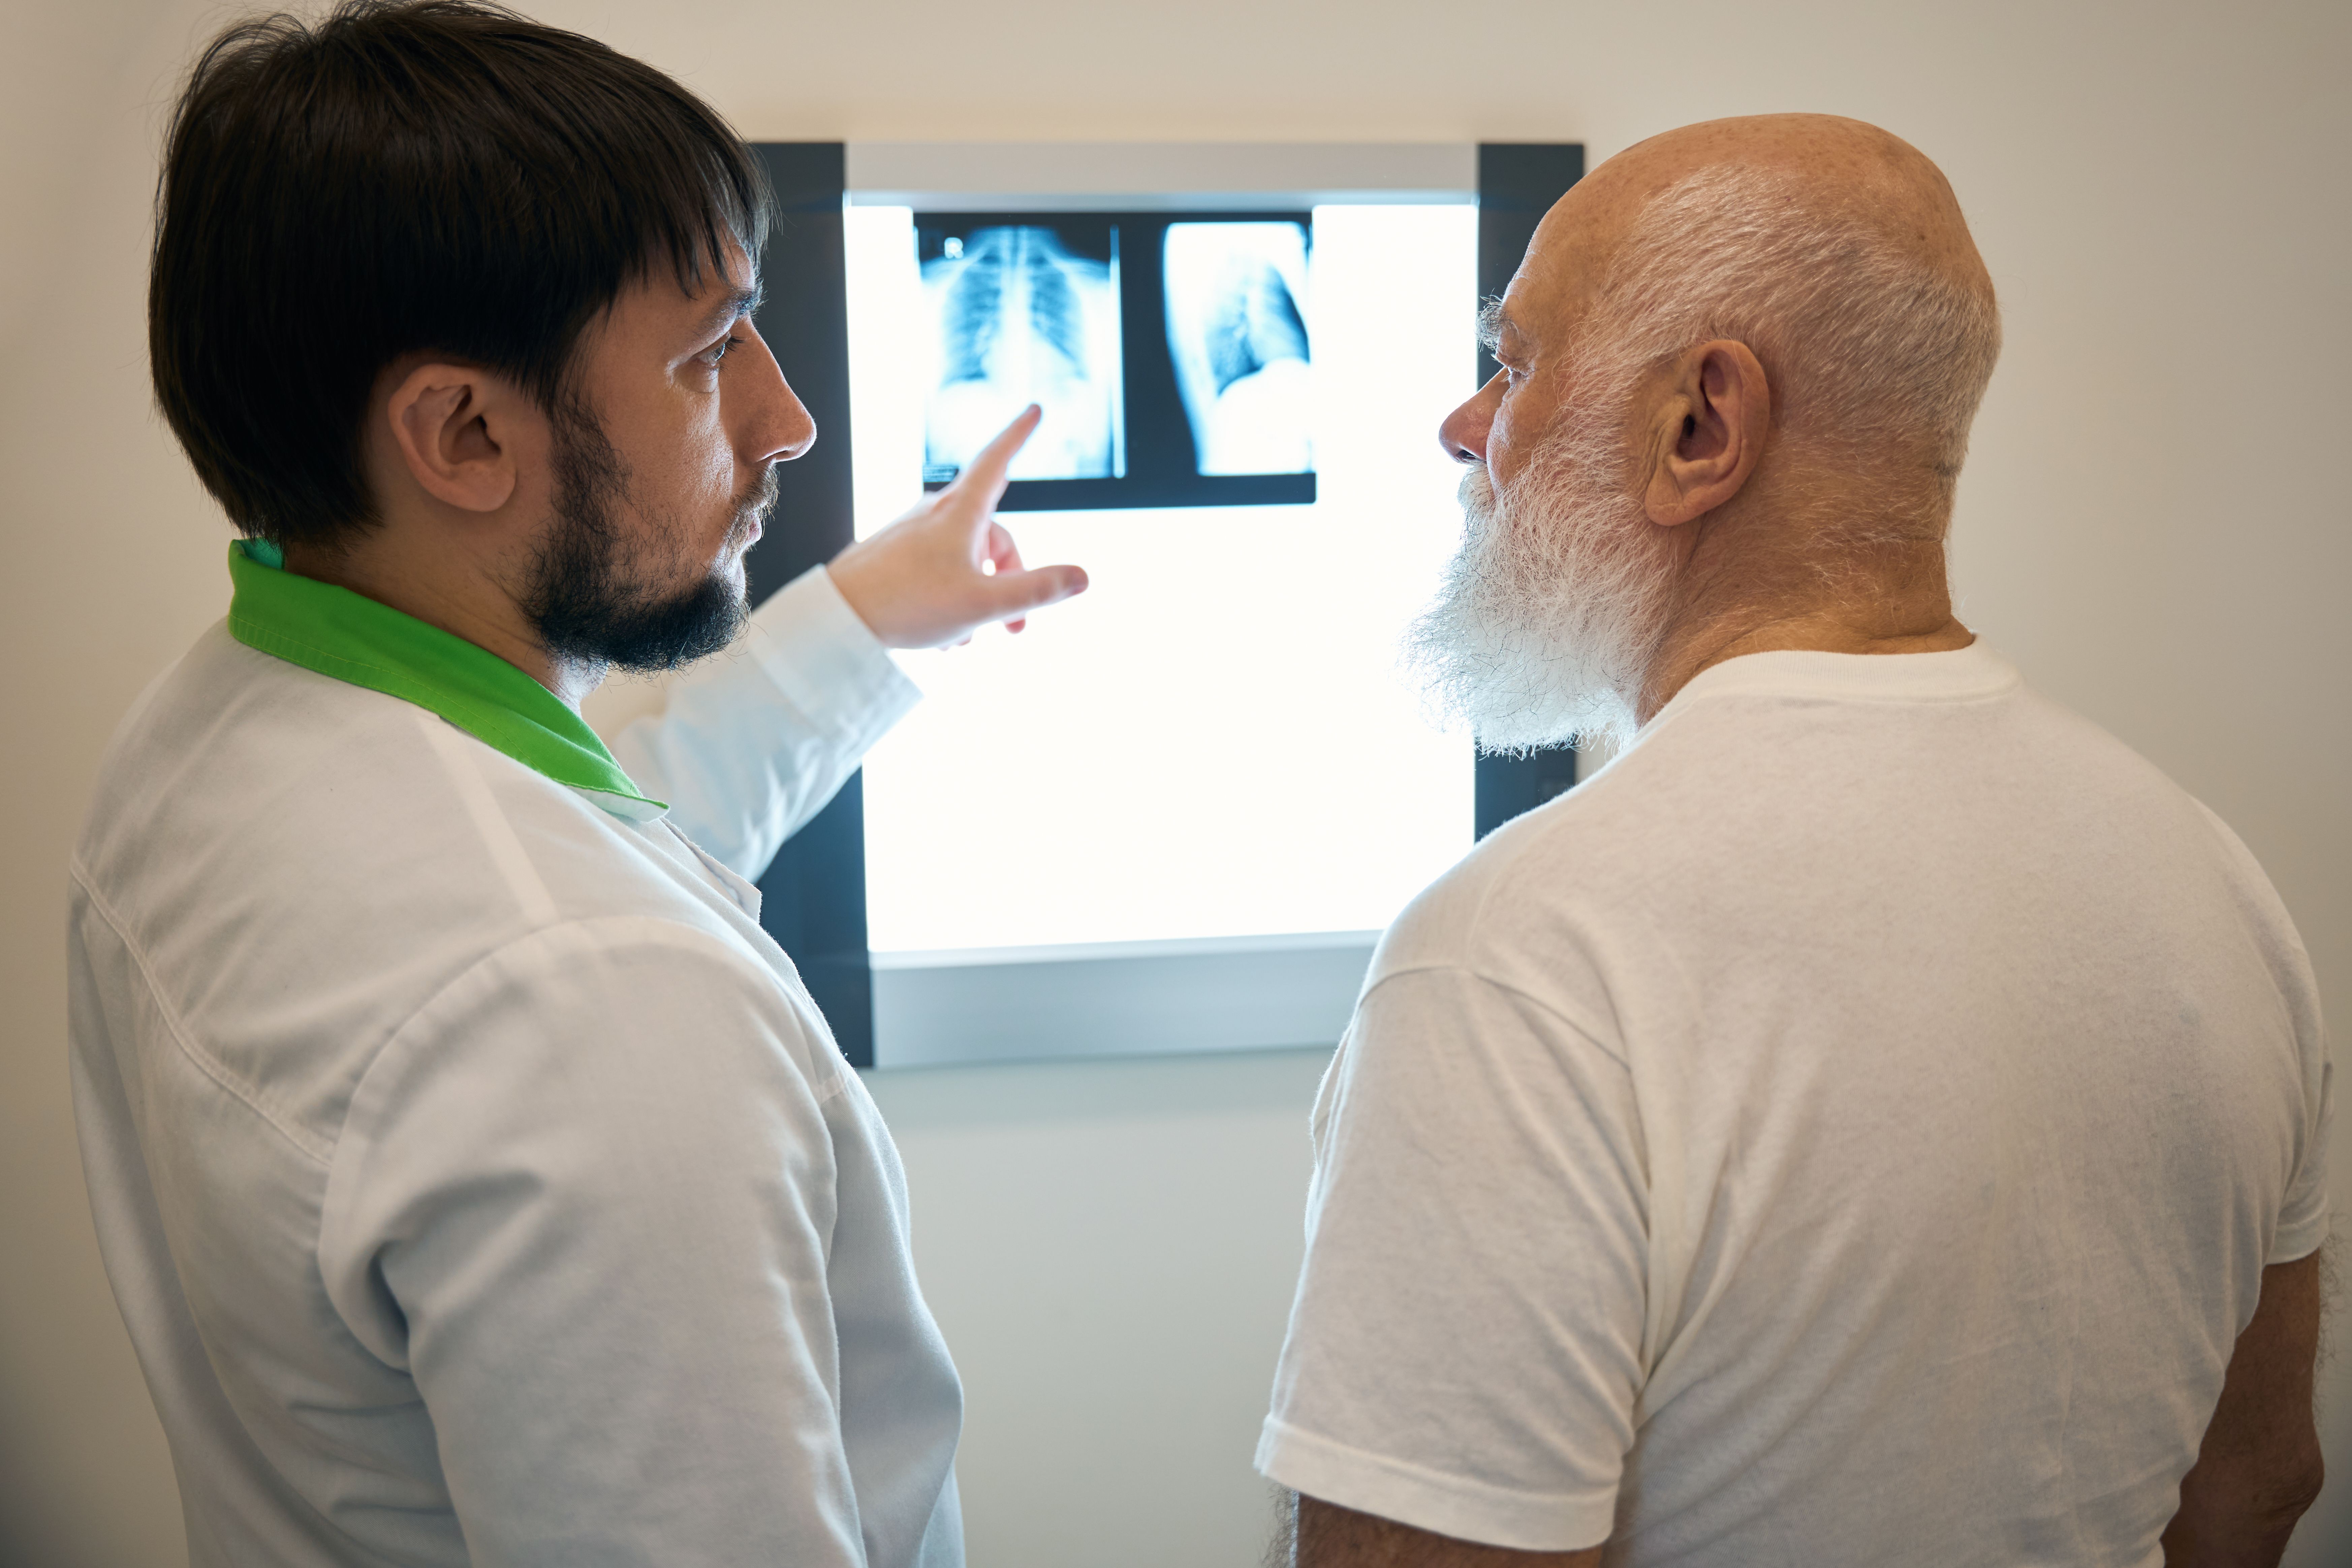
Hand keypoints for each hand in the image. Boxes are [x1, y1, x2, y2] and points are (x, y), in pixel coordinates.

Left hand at [826, 406, 1088, 648]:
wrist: (835, 617)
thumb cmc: (907, 604)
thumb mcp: (983, 603)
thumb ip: (1035, 590)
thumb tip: (1083, 576)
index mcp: (960, 512)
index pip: (998, 460)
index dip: (1019, 435)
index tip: (1034, 409)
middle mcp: (935, 514)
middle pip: (994, 535)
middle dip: (1011, 580)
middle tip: (1015, 631)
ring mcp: (913, 534)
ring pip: (966, 560)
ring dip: (978, 598)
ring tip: (963, 639)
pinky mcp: (895, 557)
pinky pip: (939, 572)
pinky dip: (951, 600)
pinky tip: (941, 638)